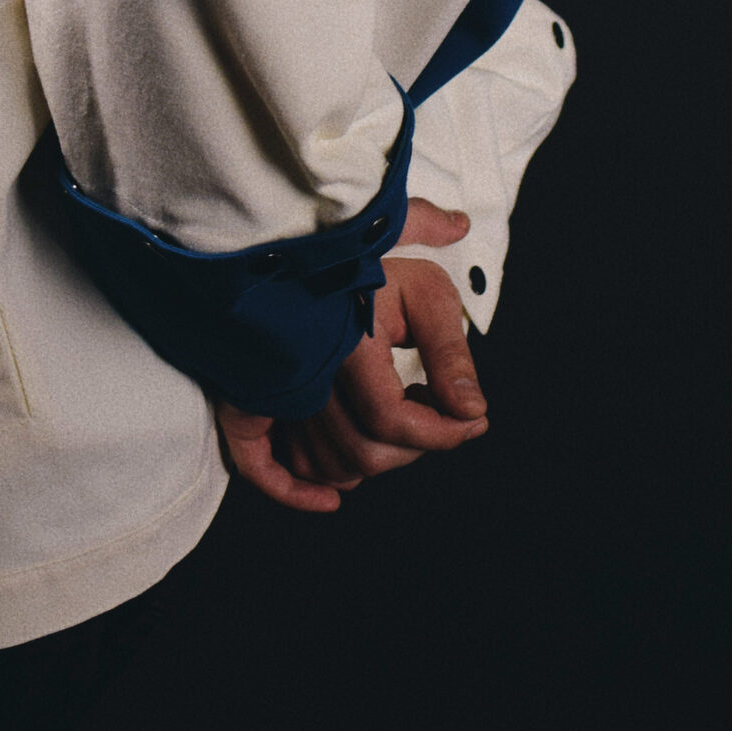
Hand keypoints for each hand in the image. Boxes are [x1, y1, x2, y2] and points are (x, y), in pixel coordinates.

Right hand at [213, 196, 487, 513]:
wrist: (298, 243)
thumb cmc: (368, 263)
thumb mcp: (424, 289)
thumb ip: (451, 349)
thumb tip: (476, 409)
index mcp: (345, 344)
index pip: (393, 420)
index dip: (442, 432)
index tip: (475, 421)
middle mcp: (306, 375)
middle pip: (364, 454)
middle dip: (417, 448)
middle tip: (447, 417)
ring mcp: (278, 393)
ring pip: (330, 466)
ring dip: (378, 462)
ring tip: (408, 424)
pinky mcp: (256, 402)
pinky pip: (277, 467)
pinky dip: (310, 486)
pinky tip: (339, 488)